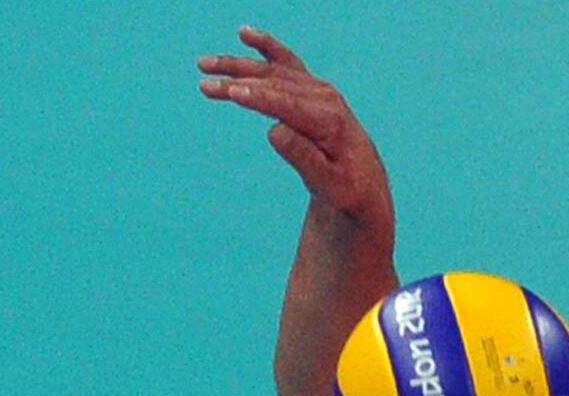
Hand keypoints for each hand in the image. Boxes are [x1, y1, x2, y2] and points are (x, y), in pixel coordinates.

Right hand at [198, 27, 394, 229]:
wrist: (364, 182)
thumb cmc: (346, 187)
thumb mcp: (328, 184)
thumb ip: (304, 157)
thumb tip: (275, 131)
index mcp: (330, 122)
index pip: (288, 105)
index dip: (258, 98)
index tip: (231, 92)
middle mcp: (325, 99)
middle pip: (275, 85)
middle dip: (238, 81)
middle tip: (205, 84)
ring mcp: (319, 90)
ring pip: (273, 72)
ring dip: (239, 66)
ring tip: (204, 65)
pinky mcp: (312, 89)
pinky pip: (286, 63)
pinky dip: (266, 47)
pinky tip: (244, 34)